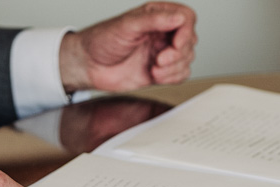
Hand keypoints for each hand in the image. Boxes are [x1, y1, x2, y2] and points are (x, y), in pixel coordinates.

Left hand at [59, 2, 196, 93]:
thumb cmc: (102, 41)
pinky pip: (181, 74)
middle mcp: (162, 33)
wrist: (89, 66)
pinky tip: (155, 75)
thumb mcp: (127, 25)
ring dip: (173, 68)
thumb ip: (154, 20)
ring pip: (187, 60)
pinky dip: (172, 78)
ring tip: (154, 68)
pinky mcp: (160, 71)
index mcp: (156, 16)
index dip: (186, 32)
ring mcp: (162, 52)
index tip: (176, 44)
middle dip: (178, 54)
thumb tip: (178, 18)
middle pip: (190, 41)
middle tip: (159, 59)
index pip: (186, 18)